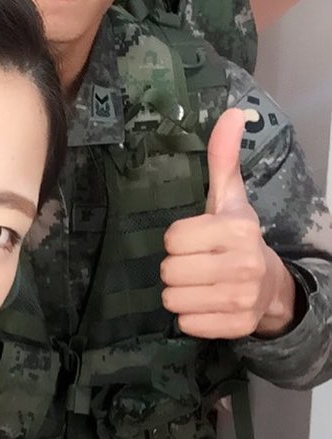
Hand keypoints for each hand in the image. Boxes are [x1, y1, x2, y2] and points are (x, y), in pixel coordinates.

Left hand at [160, 108, 295, 338]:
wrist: (270, 285)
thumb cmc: (237, 239)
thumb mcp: (230, 200)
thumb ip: (223, 160)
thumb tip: (231, 113)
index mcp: (238, 228)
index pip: (172, 238)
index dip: (176, 240)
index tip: (194, 241)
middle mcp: (244, 263)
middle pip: (169, 271)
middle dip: (175, 269)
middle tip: (195, 266)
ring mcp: (241, 298)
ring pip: (173, 300)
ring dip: (178, 295)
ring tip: (198, 286)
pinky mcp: (236, 326)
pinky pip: (186, 324)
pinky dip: (189, 317)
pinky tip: (205, 305)